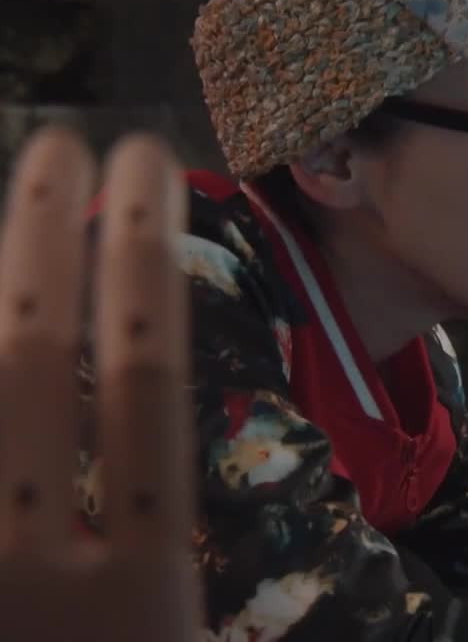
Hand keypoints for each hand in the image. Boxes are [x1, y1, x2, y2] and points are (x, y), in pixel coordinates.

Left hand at [0, 127, 200, 639]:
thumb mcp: (181, 636)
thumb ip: (165, 552)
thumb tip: (146, 412)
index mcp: (142, 585)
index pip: (143, 383)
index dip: (138, 262)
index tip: (143, 167)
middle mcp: (34, 562)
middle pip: (33, 365)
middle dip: (45, 242)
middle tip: (57, 144)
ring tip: (12, 203)